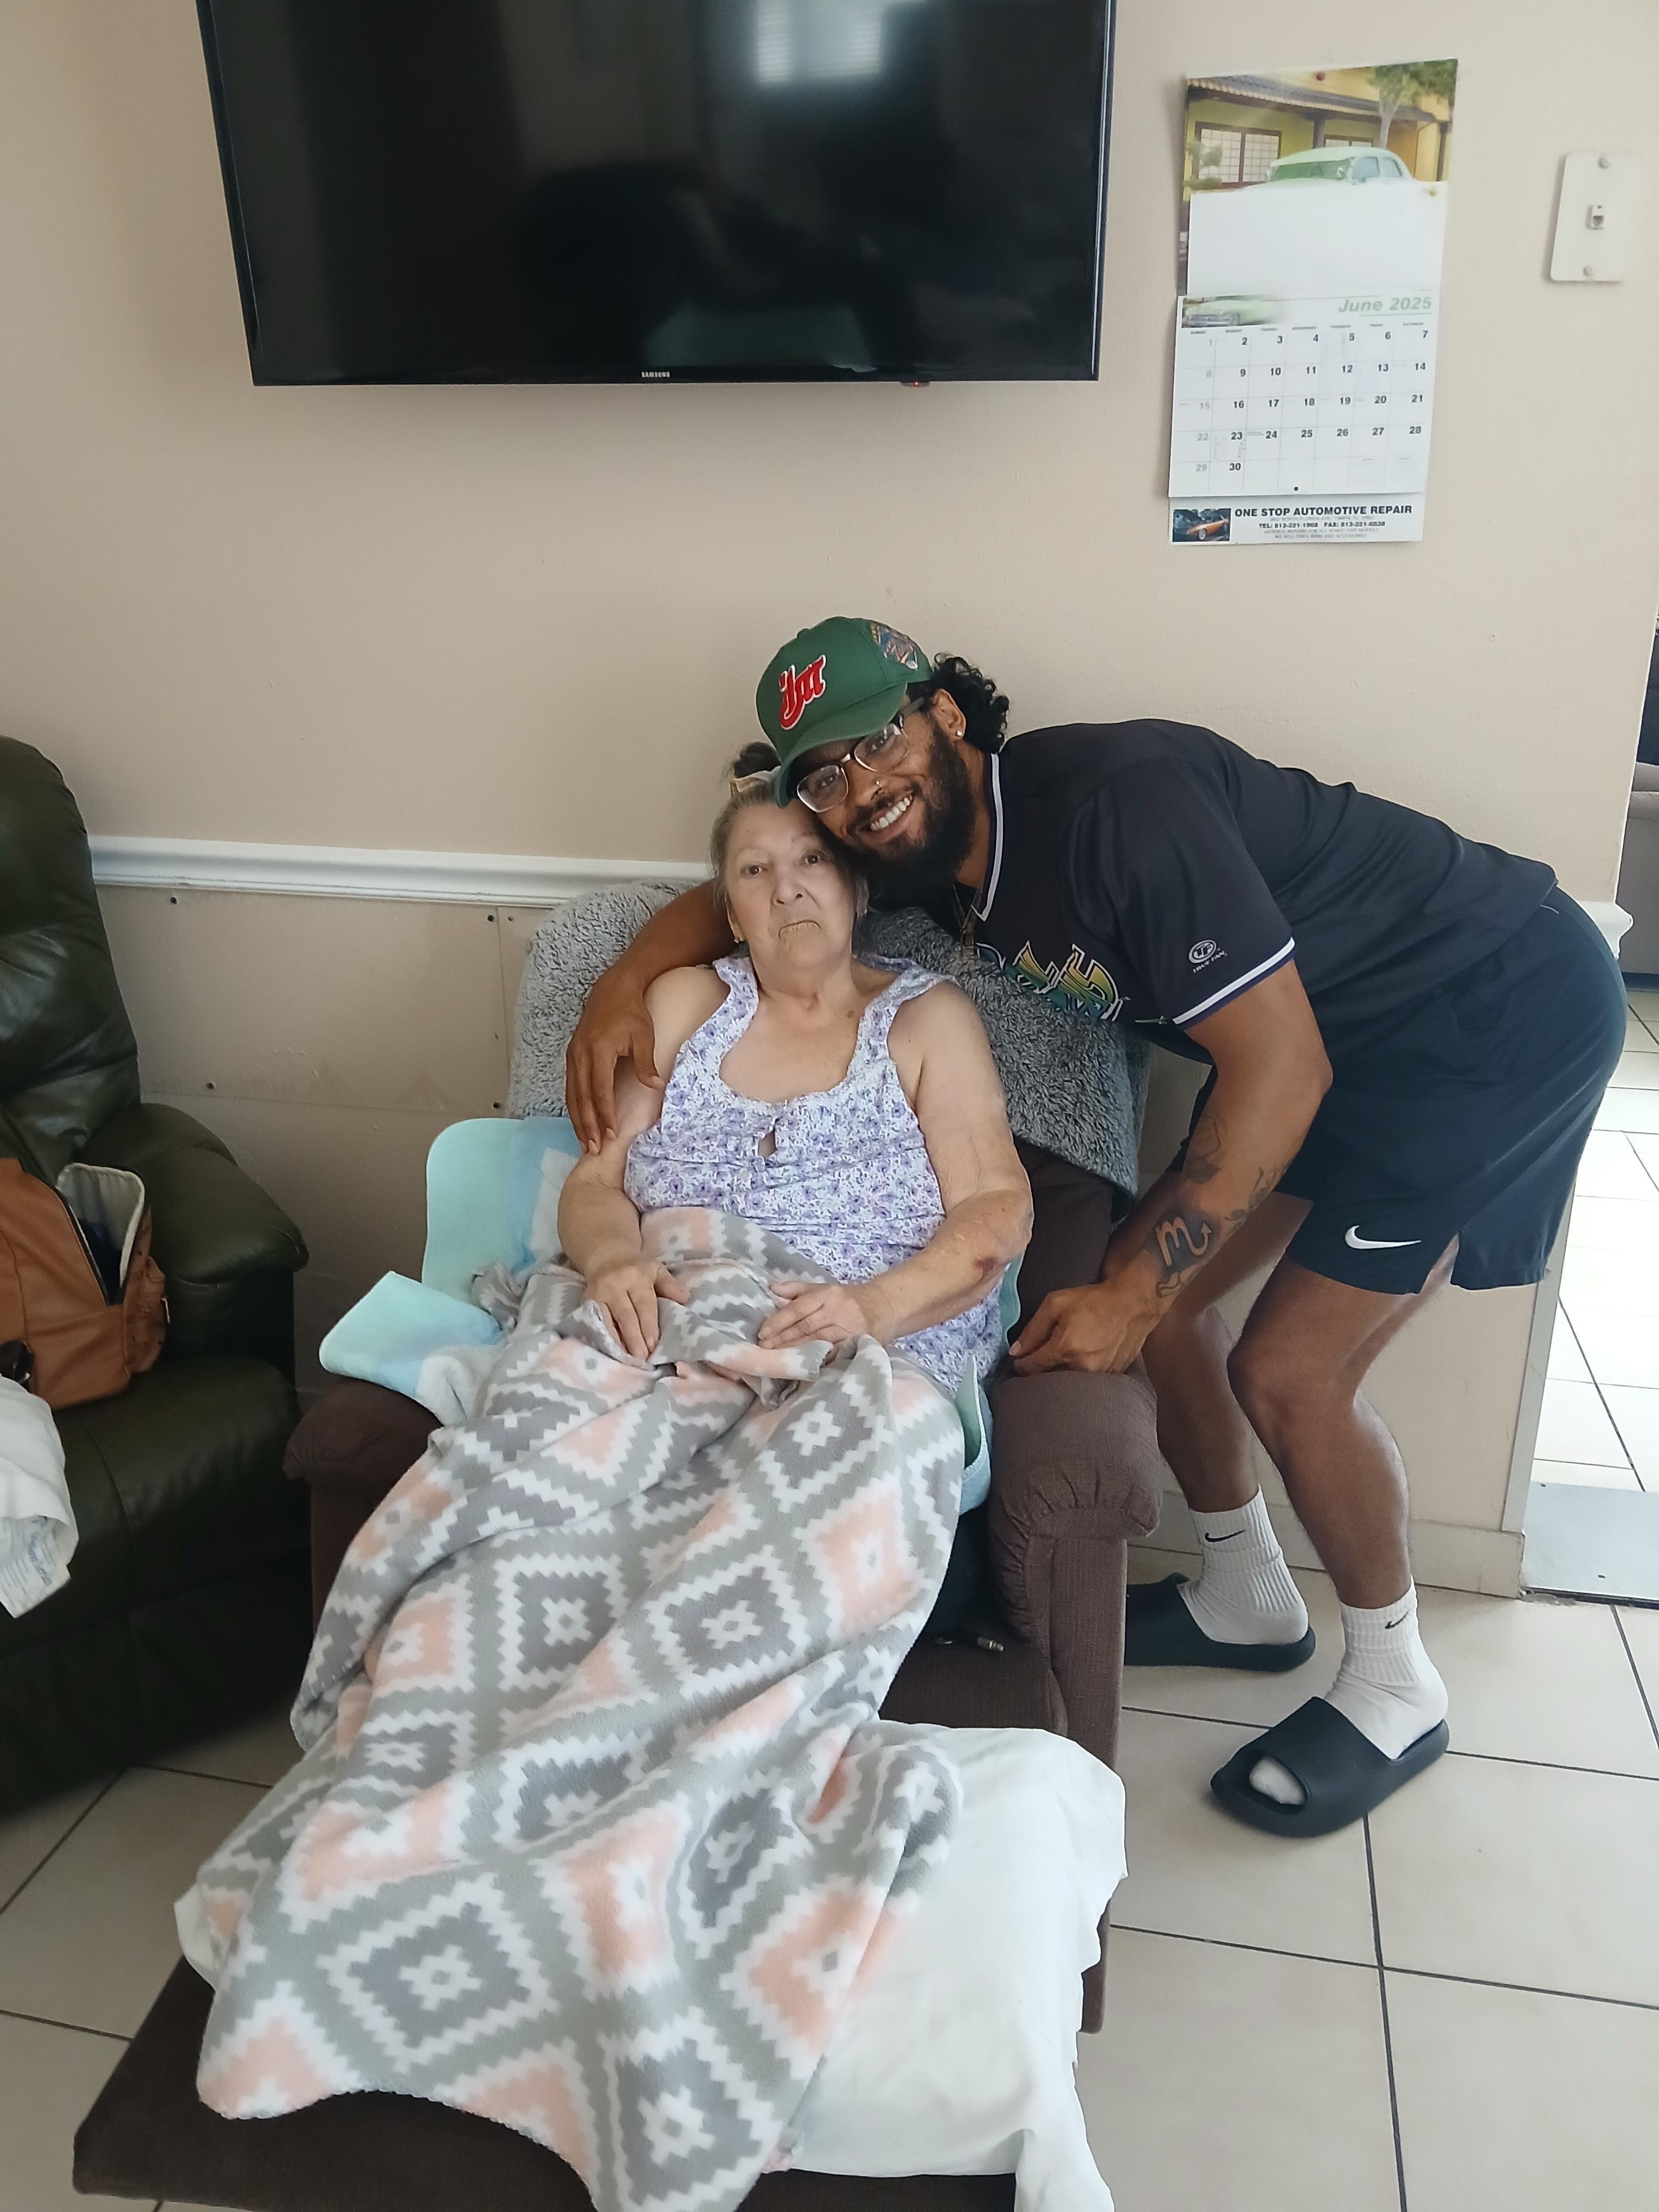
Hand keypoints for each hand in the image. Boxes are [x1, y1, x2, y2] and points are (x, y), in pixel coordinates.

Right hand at [566, 969, 659, 1152]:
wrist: (612, 989)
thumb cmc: (631, 1012)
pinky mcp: (571, 1054)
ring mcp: (573, 1054)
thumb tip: (655, 1086)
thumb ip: (645, 1063)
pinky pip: (570, 1085)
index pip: (600, 1090)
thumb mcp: (643, 1036)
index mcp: (599, 1050)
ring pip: (572, 1094)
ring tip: (584, 1142)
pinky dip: (574, 1105)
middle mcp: (580, 1054)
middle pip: (581, 1097)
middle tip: (593, 1149)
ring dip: (577, 1119)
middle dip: (587, 1125)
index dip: (605, 1113)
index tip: (611, 1133)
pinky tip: (579, 1120)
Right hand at [586, 1259, 687, 1358]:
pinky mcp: (586, 1302)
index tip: (653, 1345)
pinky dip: (603, 1337)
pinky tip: (610, 1350)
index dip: (648, 1326)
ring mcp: (597, 1295)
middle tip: (641, 1358)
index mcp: (635, 1277)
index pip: (643, 1304)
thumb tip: (685, 1298)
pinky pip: (595, 1322)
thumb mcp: (655, 1270)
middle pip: (625, 1315)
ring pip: (607, 1320)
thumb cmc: (636, 1269)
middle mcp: (614, 1285)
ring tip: (626, 1359)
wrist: (606, 1257)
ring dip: (616, 1341)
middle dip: (634, 1338)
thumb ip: (669, 1285)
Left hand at [757, 1279, 884, 1350]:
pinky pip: (834, 1353)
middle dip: (783, 1338)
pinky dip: (818, 1359)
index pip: (798, 1308)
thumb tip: (771, 1289)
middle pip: (806, 1326)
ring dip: (796, 1350)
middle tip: (764, 1348)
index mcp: (828, 1294)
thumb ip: (797, 1289)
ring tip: (778, 1357)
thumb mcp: (824, 1288)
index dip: (779, 1321)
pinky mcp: (857, 1343)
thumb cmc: (848, 1299)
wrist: (884, 1306)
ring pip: (818, 1341)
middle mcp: (838, 1310)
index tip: (763, 1332)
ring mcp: (849, 1328)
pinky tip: (803, 1364)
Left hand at [1009, 1280, 1159, 1374]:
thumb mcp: (1055, 1304)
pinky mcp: (1112, 1375)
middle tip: (1039, 1357)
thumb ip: (1032, 1329)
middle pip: (1049, 1377)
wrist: (1133, 1303)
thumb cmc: (1093, 1300)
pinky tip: (1082, 1357)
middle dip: (1041, 1369)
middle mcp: (1082, 1366)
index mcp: (1066, 1348)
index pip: (1033, 1367)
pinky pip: (1087, 1379)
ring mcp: (1100, 1374)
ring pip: (1068, 1380)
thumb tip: (1016, 1351)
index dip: (1021, 1364)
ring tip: (1062, 1356)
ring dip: (1060, 1371)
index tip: (1019, 1360)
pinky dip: (1080, 1371)